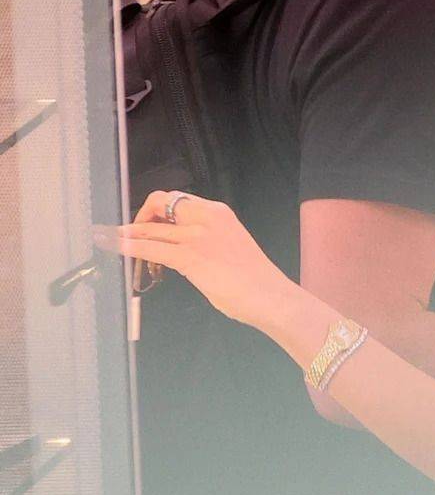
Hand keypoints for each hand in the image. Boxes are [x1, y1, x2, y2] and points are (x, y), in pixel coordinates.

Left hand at [94, 191, 290, 330]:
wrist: (268, 295)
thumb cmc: (253, 278)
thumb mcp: (230, 245)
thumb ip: (207, 240)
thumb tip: (183, 248)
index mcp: (218, 212)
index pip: (178, 199)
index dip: (157, 209)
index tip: (148, 223)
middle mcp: (206, 217)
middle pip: (160, 202)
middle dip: (139, 216)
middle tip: (128, 233)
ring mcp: (197, 236)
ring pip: (151, 228)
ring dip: (126, 233)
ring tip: (108, 237)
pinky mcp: (190, 257)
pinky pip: (151, 248)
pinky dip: (128, 246)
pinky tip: (115, 247)